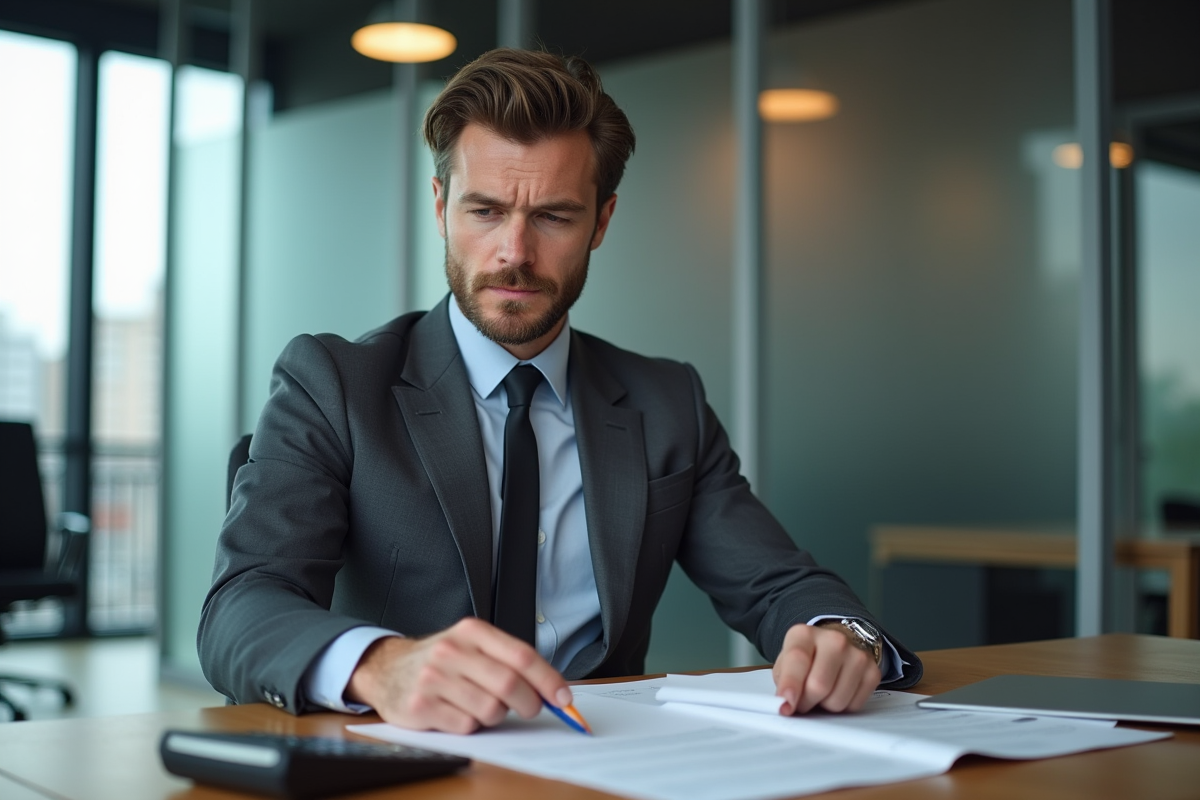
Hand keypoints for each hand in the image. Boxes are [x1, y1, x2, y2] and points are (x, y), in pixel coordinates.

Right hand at [345, 617, 573, 733]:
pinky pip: (466, 726)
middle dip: (529, 703)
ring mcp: (434, 679)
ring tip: (481, 705)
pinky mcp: (421, 706)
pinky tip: (458, 712)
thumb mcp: (472, 646)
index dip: (548, 680)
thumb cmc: (442, 660)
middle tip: (530, 708)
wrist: (387, 668)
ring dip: (496, 715)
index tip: (564, 698)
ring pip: (490, 710)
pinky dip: (471, 725)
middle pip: (509, 684)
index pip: (521, 655)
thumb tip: (552, 690)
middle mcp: (452, 651)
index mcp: (472, 632)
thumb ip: (508, 661)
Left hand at [772, 623, 880, 714]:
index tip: (785, 705)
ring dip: (825, 705)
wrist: (834, 647)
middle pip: (819, 686)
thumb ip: (783, 683)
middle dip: (806, 702)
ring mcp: (856, 654)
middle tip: (802, 701)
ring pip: (837, 700)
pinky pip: (854, 705)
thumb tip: (785, 705)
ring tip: (821, 693)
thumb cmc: (806, 659)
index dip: (790, 686)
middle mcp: (834, 640)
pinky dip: (843, 706)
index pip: (797, 659)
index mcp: (804, 634)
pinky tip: (837, 691)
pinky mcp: (873, 671)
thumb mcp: (785, 665)